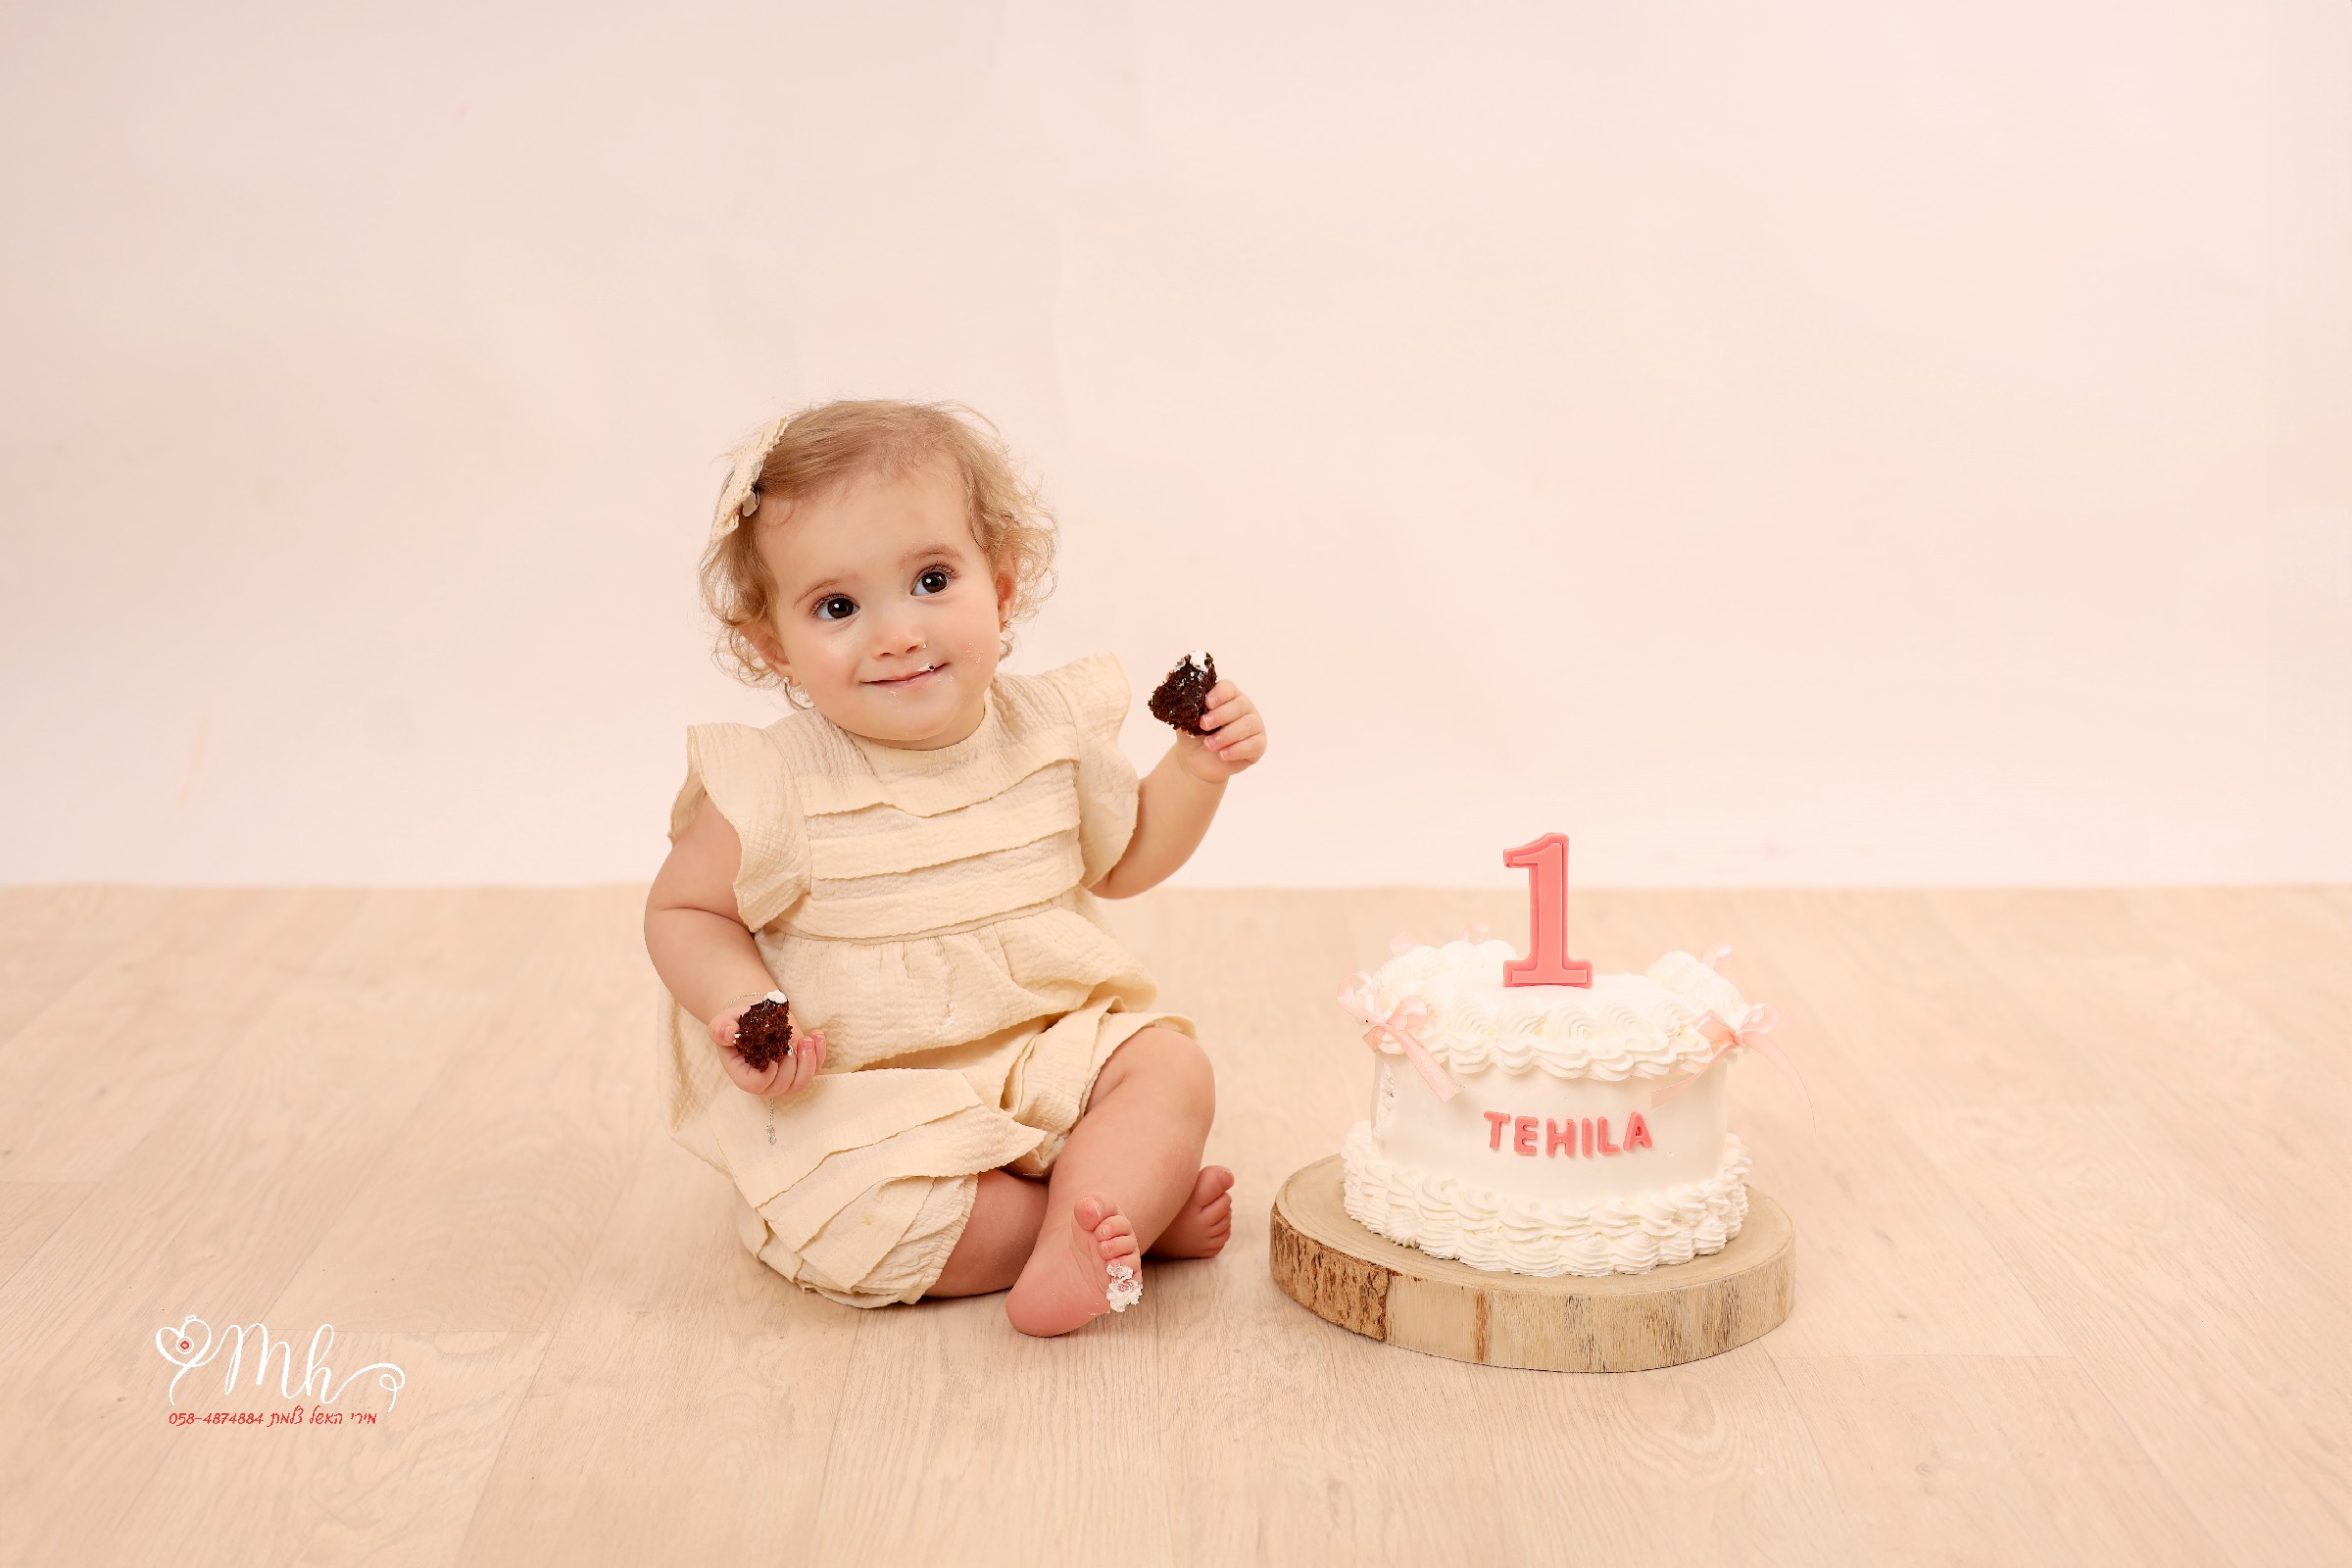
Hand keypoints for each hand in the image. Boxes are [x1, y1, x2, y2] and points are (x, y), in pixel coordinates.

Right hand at [709, 1000, 827, 1097]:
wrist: (754, 1014)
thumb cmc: (737, 1021)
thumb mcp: (724, 1022)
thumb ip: (722, 1029)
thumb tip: (728, 1033)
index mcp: (743, 1074)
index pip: (757, 1084)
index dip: (768, 1072)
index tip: (772, 1052)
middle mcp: (764, 1081)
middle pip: (782, 1086)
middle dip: (792, 1065)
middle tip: (792, 1042)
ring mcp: (784, 1076)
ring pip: (801, 1082)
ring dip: (809, 1061)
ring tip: (807, 1039)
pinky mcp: (800, 1066)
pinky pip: (815, 1069)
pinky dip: (820, 1053)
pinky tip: (816, 1035)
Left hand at [1179, 679, 1266, 782]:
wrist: (1197, 763)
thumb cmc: (1193, 736)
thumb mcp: (1183, 718)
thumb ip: (1179, 699)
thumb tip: (1170, 674)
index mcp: (1227, 697)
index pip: (1228, 688)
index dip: (1219, 694)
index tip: (1206, 703)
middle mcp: (1243, 707)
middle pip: (1239, 705)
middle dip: (1221, 715)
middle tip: (1203, 725)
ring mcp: (1254, 725)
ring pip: (1247, 725)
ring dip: (1226, 735)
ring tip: (1209, 745)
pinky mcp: (1258, 744)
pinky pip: (1253, 744)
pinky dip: (1237, 750)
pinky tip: (1222, 755)